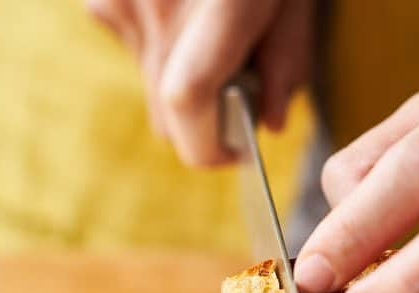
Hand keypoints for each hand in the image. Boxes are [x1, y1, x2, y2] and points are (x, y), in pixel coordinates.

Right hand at [86, 0, 313, 165]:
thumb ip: (288, 63)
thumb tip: (265, 125)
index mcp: (220, 1)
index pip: (189, 103)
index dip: (209, 146)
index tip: (234, 151)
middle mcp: (158, 3)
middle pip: (167, 110)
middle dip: (204, 119)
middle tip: (235, 87)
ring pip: (148, 82)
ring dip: (180, 77)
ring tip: (208, 27)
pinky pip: (130, 48)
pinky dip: (158, 44)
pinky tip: (180, 5)